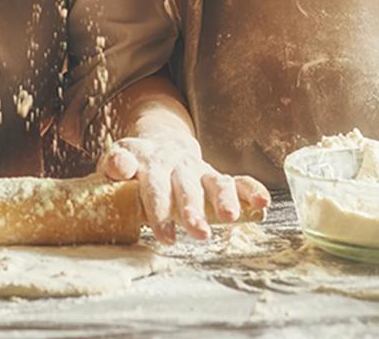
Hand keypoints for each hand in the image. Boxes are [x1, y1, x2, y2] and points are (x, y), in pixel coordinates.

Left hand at [98, 133, 269, 242]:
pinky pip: (236, 181)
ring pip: (213, 183)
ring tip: (230, 218)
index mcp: (150, 161)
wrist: (158, 145)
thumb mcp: (119, 160)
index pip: (153, 185)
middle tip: (199, 233)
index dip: (159, 209)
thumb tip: (117, 165)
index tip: (166, 235)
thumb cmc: (135, 164)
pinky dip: (250, 190)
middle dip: (193, 210)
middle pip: (185, 187)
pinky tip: (262, 202)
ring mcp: (199, 170)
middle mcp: (177, 164)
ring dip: (223, 199)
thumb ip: (116, 164)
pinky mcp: (216, 177)